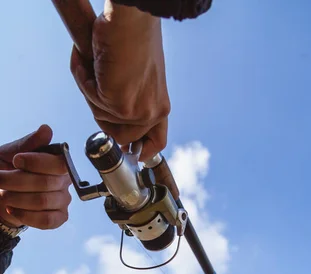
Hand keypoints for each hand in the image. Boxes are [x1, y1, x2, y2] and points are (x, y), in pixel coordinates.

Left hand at [0, 125, 70, 229]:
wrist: (0, 193)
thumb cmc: (7, 169)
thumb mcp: (10, 153)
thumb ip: (28, 143)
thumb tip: (46, 130)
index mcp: (57, 162)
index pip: (58, 163)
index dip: (36, 162)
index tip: (16, 160)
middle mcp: (64, 181)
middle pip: (46, 183)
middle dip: (17, 181)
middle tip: (0, 179)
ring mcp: (63, 200)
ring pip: (43, 201)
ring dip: (17, 198)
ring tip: (4, 195)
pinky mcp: (59, 217)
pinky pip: (47, 220)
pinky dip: (26, 216)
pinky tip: (12, 209)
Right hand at [70, 2, 169, 161]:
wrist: (130, 18)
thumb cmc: (131, 38)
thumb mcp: (136, 78)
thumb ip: (130, 103)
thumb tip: (111, 126)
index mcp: (160, 105)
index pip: (156, 143)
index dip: (141, 151)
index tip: (129, 154)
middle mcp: (154, 113)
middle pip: (119, 138)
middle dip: (102, 114)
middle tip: (96, 85)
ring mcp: (139, 112)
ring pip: (102, 119)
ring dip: (92, 92)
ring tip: (96, 65)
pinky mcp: (122, 106)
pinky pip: (93, 102)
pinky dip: (85, 80)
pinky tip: (92, 62)